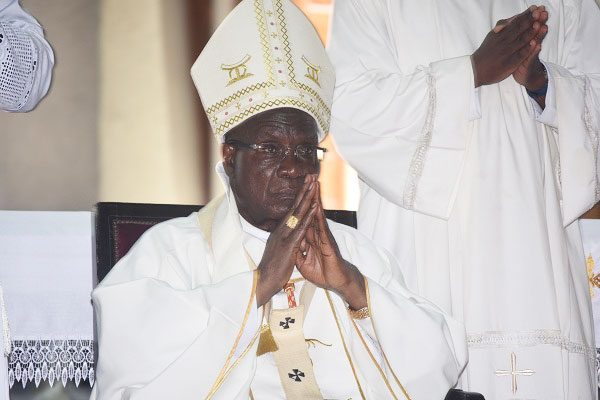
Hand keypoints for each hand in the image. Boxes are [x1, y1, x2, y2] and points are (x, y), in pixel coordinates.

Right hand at [256, 175, 318, 306]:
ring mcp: (284, 236)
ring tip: (314, 185)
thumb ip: (283, 240)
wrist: (263, 281)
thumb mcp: (278, 250)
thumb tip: (285, 235)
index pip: (291, 210)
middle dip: (304, 190)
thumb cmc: (271, 268)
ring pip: (298, 213)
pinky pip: (300, 229)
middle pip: (295, 206)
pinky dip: (308, 217)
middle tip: (312, 176)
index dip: (299, 196)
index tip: (306, 184)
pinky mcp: (288, 245)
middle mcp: (281, 230)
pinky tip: (314, 209)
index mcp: (280, 231)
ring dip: (307, 198)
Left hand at [295, 181, 366, 310]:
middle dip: (310, 194)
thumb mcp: (303, 262)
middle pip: (312, 210)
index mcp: (310, 237)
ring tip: (315, 184)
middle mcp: (317, 233)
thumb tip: (293, 246)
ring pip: (318, 215)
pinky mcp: (328, 243)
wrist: (335, 282)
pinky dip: (320, 217)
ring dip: (317, 199)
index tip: (297, 190)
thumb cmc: (322, 272)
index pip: (304, 216)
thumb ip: (298, 252)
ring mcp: (323, 237)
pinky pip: (323, 228)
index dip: (300, 203)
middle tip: (309, 177)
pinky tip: (318, 206)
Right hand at [471, 6, 545, 86]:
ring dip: (530, 32)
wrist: (477, 69)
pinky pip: (519, 55)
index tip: (534, 8)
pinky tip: (534, 43)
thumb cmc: (486, 52)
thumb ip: (503, 25)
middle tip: (540, 12)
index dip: (525, 15)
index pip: (515, 22)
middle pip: (519, 29)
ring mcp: (507, 52)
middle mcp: (503, 41)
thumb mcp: (492, 35)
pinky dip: (527, 49)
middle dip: (530, 20)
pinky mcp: (509, 63)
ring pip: (521, 41)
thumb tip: (514, 17)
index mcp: (500, 34)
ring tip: (539, 24)